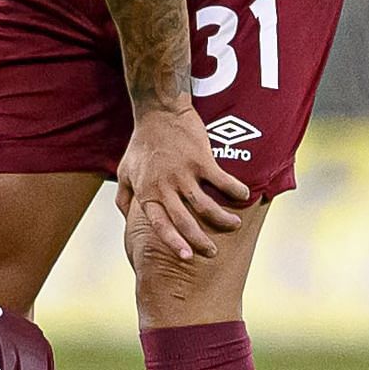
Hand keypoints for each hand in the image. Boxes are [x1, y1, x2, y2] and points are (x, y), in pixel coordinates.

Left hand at [115, 106, 249, 259]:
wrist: (158, 112)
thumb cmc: (141, 144)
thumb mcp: (124, 172)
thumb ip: (123, 198)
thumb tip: (126, 220)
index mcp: (147, 192)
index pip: (160, 224)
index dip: (173, 242)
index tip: (187, 257)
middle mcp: (165, 186)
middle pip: (184, 221)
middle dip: (199, 240)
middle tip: (212, 253)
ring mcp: (183, 173)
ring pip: (205, 205)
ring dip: (222, 219)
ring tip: (233, 226)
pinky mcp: (201, 159)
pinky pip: (221, 180)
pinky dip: (235, 190)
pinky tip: (244, 196)